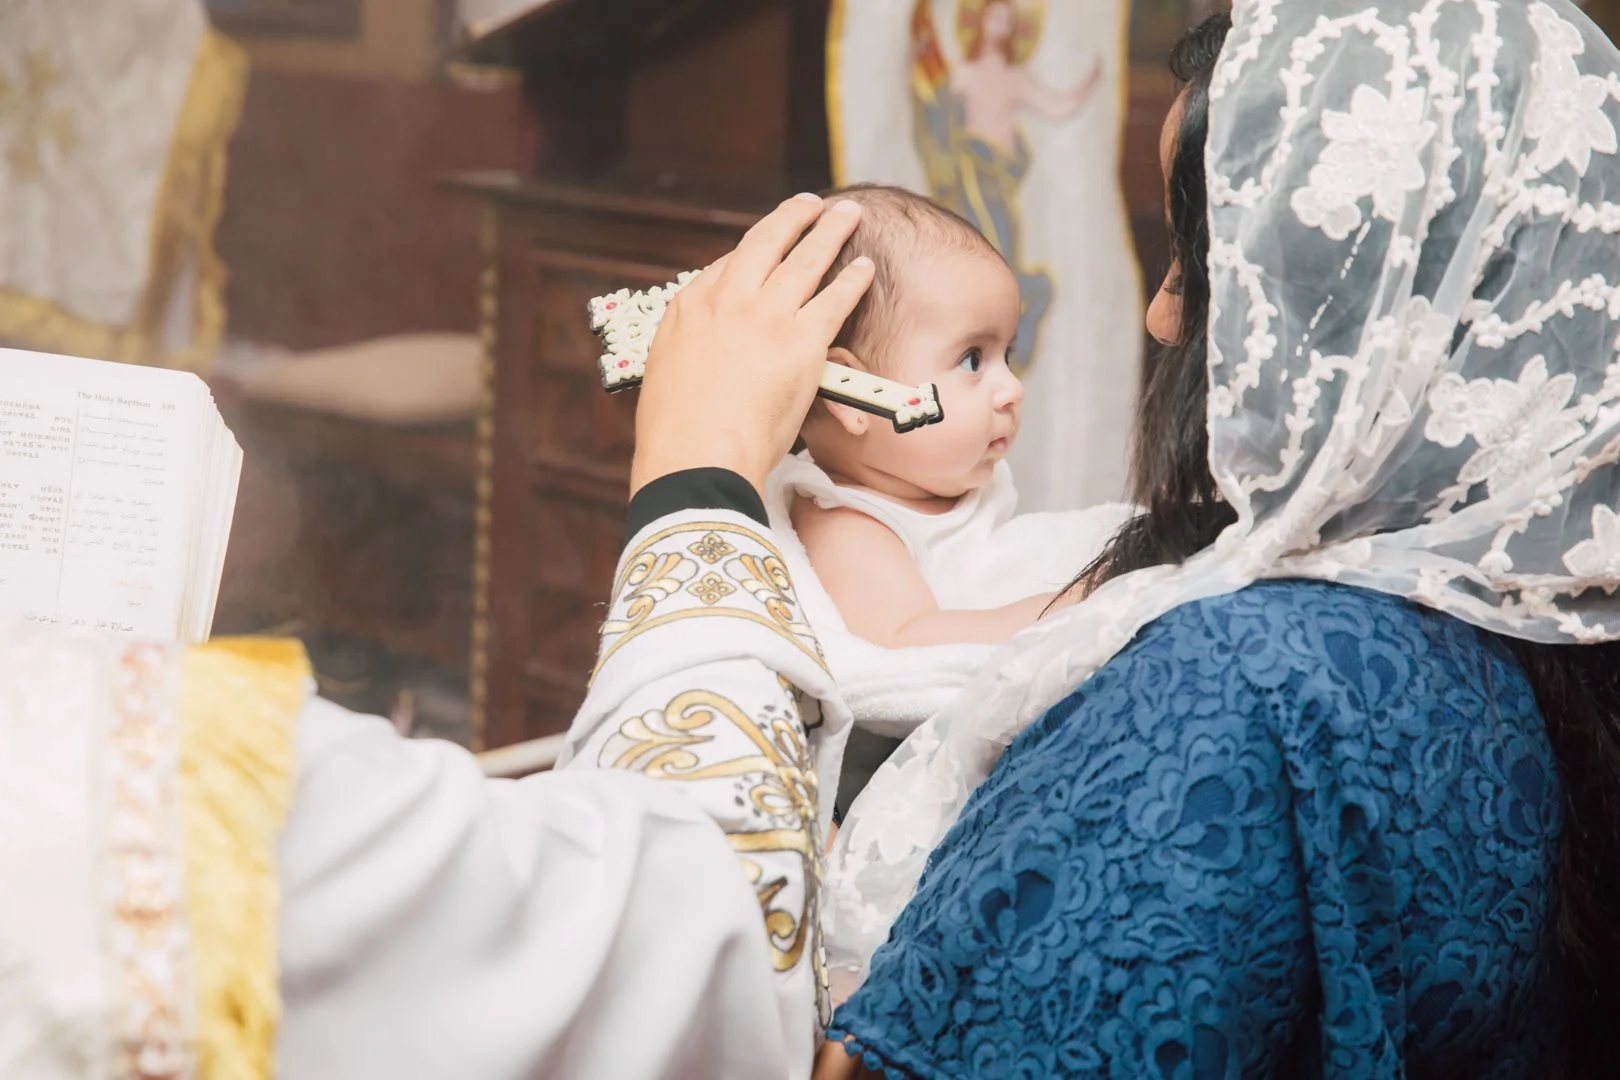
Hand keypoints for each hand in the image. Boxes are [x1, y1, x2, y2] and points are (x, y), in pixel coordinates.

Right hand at [629, 194, 875, 496]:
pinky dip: (852, 281)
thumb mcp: (665, 380)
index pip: (726, 266)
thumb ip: (685, 357)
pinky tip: (864, 268)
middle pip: (765, 243)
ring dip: (830, 232)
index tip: (767, 247)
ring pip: (806, 260)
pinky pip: (835, 299)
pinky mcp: (800, 340)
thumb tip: (693, 363)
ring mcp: (765, 315)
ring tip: (848, 213)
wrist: (694, 458)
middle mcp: (727, 300)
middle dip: (791, 218)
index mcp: (689, 309)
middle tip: (809, 204)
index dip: (752, 254)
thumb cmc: (677, 437)